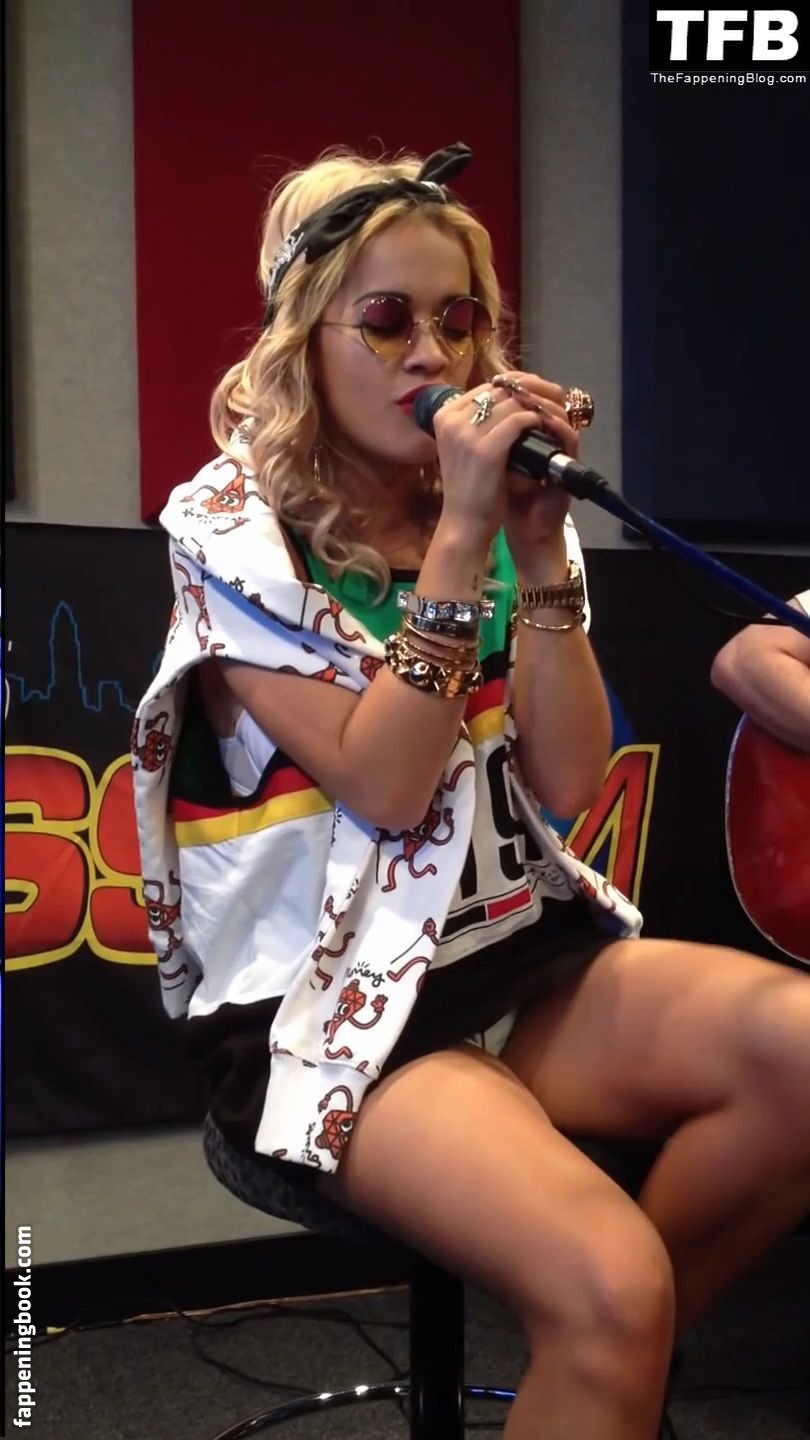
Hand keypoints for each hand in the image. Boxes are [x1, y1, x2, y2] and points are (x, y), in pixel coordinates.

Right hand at [432, 373, 578, 565]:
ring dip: (534, 408)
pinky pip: (519, 420)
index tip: (530, 401)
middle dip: (525, 396)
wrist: (464, 524)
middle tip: (544, 407)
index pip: (484, 388)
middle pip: (497, 391)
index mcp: (443, 415)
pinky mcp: (486, 449)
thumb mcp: (464, 447)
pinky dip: (535, 421)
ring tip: (547, 418)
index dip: (511, 391)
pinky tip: (544, 430)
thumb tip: (505, 397)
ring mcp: (466, 433)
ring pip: (511, 402)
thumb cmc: (467, 487)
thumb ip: (476, 422)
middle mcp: (451, 419)